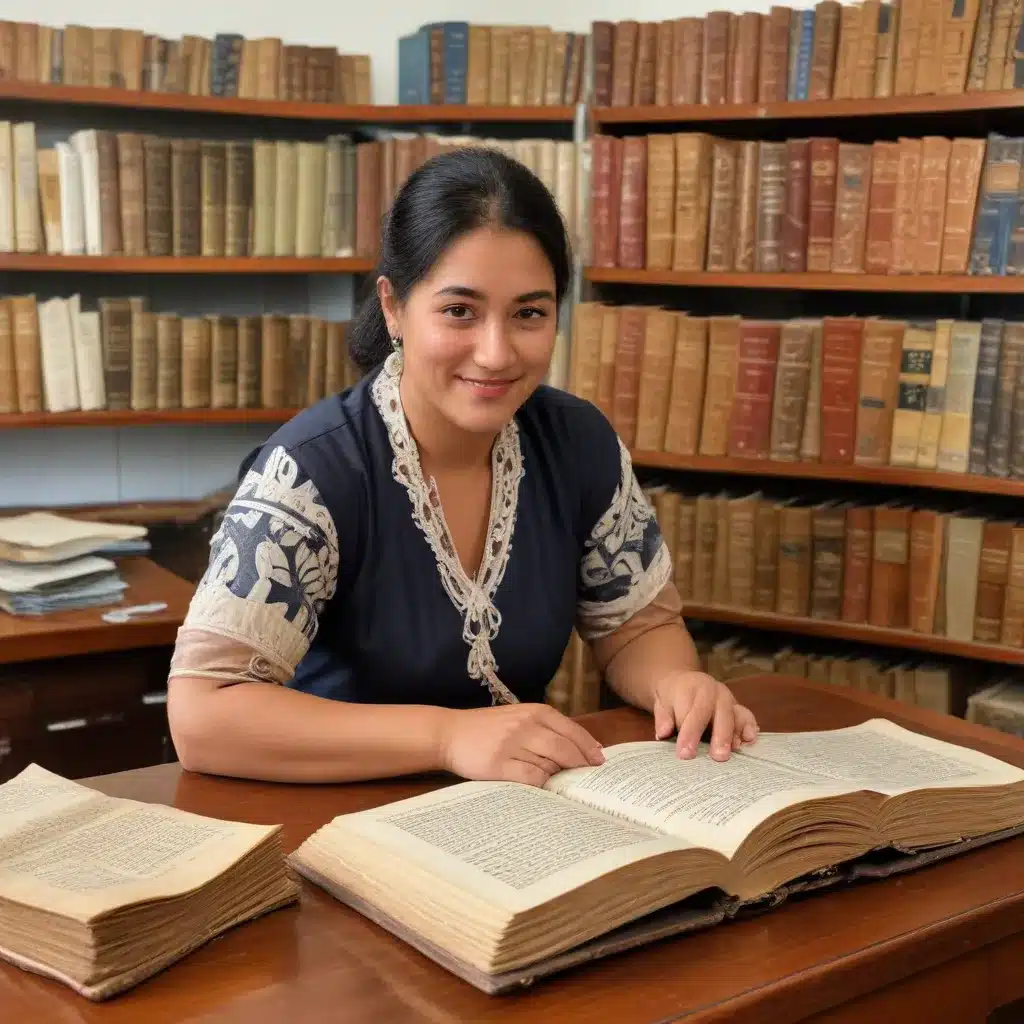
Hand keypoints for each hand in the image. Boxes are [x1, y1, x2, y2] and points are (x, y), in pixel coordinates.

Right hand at [438, 703, 604, 786]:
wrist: (450, 733)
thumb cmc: (488, 728)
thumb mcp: (518, 717)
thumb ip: (546, 728)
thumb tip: (582, 749)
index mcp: (534, 711)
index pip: (571, 730)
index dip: (589, 748)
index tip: (599, 761)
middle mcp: (525, 725)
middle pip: (565, 749)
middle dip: (580, 766)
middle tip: (588, 778)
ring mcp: (511, 744)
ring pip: (549, 765)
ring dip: (559, 776)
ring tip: (561, 783)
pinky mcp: (498, 764)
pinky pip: (531, 778)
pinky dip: (541, 784)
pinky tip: (541, 786)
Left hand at [651, 671, 757, 761]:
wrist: (682, 683)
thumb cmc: (671, 698)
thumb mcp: (661, 703)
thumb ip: (663, 718)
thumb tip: (663, 733)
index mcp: (691, 688)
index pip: (691, 712)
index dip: (688, 734)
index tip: (684, 754)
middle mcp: (713, 691)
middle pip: (717, 713)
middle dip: (717, 736)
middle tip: (717, 757)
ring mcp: (728, 699)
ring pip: (734, 716)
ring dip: (735, 735)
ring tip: (734, 751)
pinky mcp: (737, 708)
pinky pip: (746, 717)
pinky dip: (749, 728)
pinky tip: (749, 741)